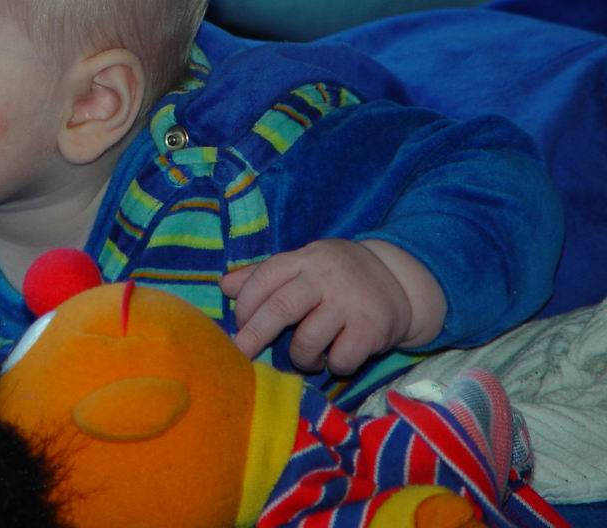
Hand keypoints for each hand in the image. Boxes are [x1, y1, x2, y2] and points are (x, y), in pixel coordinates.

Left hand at [218, 239, 413, 375]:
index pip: (264, 277)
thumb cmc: (337, 277)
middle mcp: (326, 277)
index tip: (238, 323)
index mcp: (304, 259)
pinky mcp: (372, 328)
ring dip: (300, 357)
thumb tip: (224, 286)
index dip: (245, 304)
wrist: (400, 281)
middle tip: (241, 353)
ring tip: (306, 356)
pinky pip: (340, 358)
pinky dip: (333, 365)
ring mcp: (350, 302)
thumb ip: (264, 275)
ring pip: (308, 339)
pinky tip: (337, 356)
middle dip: (255, 334)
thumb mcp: (303, 266)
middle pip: (281, 307)